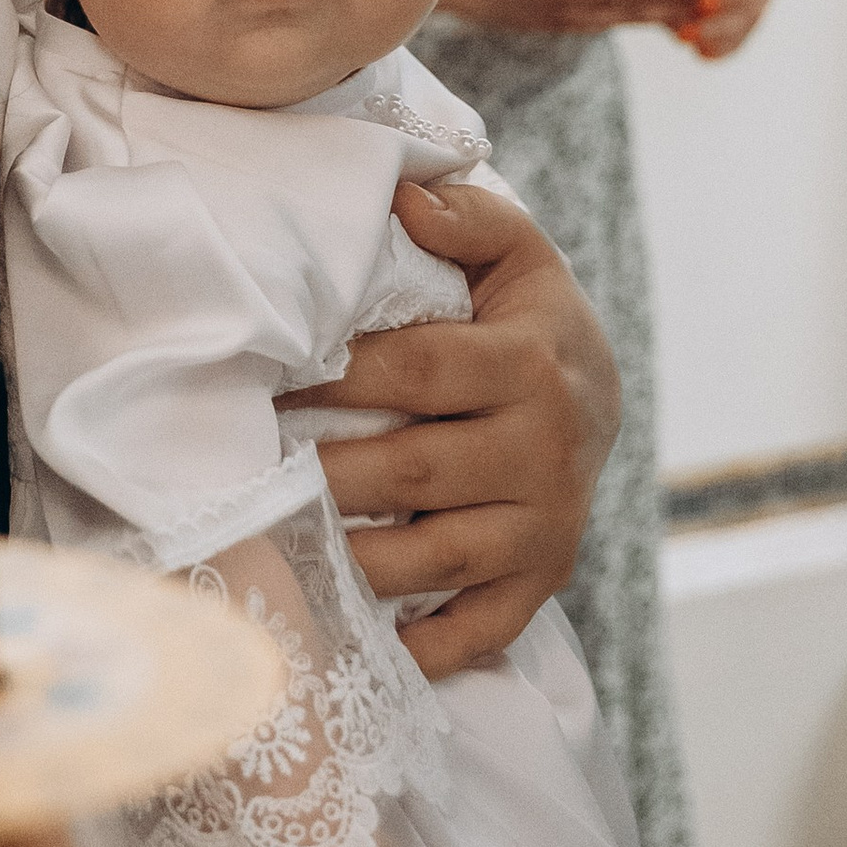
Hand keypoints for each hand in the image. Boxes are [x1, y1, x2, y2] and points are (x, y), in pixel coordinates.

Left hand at [280, 176, 617, 676]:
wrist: (603, 397)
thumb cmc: (528, 320)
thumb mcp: (517, 253)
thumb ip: (468, 220)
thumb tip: (406, 198)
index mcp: (530, 363)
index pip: (419, 372)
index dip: (336, 380)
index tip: (263, 380)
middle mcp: (545, 450)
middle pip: (413, 471)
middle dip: (321, 474)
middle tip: (243, 473)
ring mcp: (545, 526)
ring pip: (434, 557)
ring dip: (349, 561)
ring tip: (273, 548)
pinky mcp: (542, 580)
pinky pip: (481, 628)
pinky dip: (422, 648)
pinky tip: (356, 642)